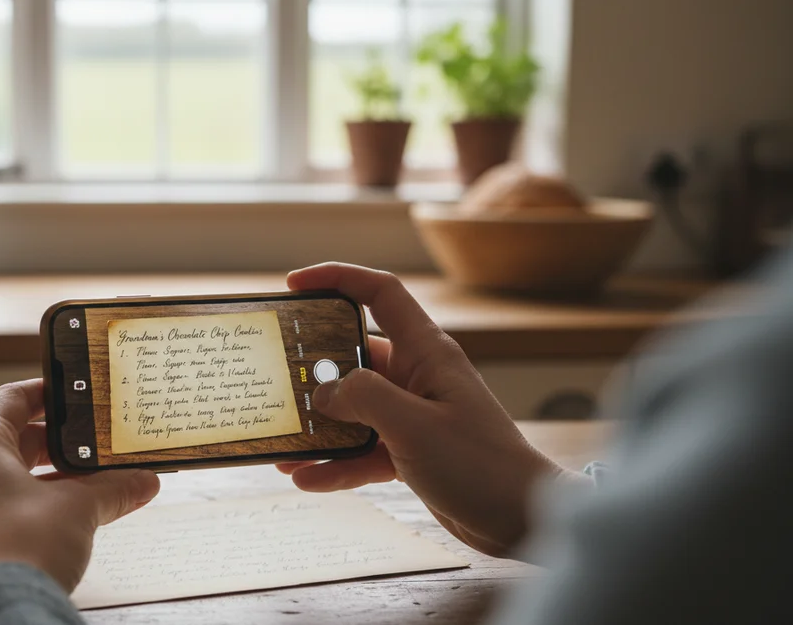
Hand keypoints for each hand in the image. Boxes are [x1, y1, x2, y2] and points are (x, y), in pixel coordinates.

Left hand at [0, 379, 160, 599]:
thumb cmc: (24, 548)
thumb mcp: (79, 508)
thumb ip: (112, 489)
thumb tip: (143, 481)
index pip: (11, 398)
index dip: (46, 394)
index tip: (72, 396)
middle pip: (7, 442)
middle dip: (53, 447)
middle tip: (89, 447)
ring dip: (41, 481)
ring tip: (83, 488)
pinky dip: (24, 510)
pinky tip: (57, 524)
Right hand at [277, 263, 578, 556]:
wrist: (521, 518)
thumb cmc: (481, 465)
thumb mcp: (414, 425)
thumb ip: (363, 398)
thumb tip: (322, 394)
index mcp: (426, 352)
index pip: (379, 293)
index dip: (337, 278)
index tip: (295, 285)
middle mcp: (418, 376)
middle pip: (354, 356)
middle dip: (313, 368)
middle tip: (276, 379)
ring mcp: (413, 414)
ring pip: (353, 408)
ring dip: (319, 425)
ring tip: (283, 441)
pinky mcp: (411, 450)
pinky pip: (362, 448)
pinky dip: (336, 462)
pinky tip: (306, 478)